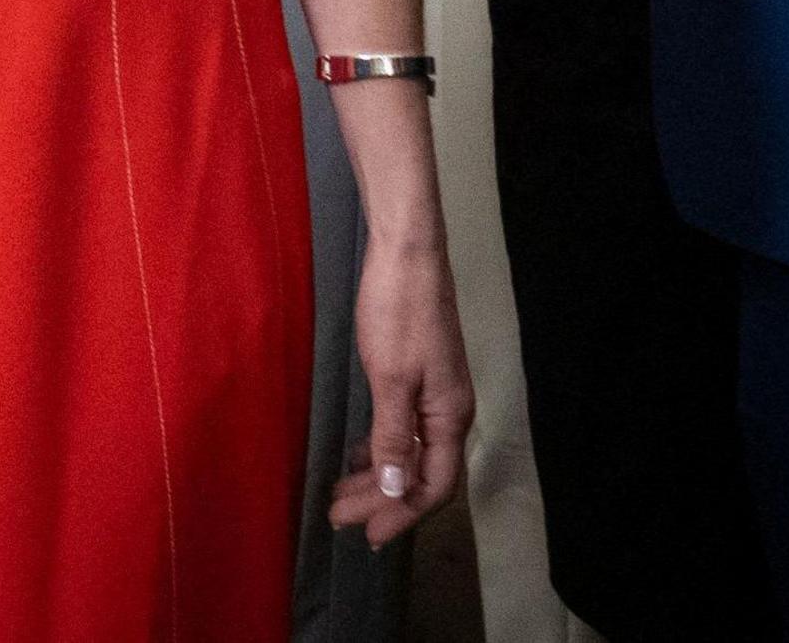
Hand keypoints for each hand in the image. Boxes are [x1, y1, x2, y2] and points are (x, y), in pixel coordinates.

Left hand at [327, 232, 468, 546]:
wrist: (406, 255)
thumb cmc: (399, 312)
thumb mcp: (391, 379)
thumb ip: (393, 437)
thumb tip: (396, 490)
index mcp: (450, 416)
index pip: (434, 486)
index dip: (401, 513)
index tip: (366, 533)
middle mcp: (449, 411)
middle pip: (421, 474)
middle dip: (382, 500)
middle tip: (339, 517)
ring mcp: (435, 393)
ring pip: (410, 452)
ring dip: (378, 476)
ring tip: (342, 493)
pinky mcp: (417, 376)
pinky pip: (402, 429)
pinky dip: (380, 448)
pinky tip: (358, 453)